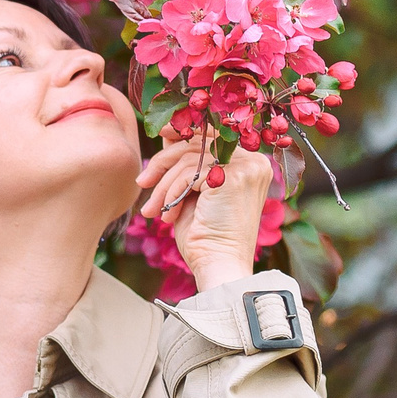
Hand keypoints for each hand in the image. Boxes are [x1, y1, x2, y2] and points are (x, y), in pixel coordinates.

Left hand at [137, 139, 274, 291]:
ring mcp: (246, 167)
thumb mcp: (192, 191)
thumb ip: (187, 162)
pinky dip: (172, 192)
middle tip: (143, 182)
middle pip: (198, 142)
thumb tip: (169, 134)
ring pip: (188, 157)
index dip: (184, 131)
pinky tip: (169, 215)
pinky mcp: (233, 177)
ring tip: (154, 210)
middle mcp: (254, 161)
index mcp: (250, 163)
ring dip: (164, 185)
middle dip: (164, 162)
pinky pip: (189, 172)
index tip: (161, 134)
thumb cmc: (205, 236)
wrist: (218, 265)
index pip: (212, 135)